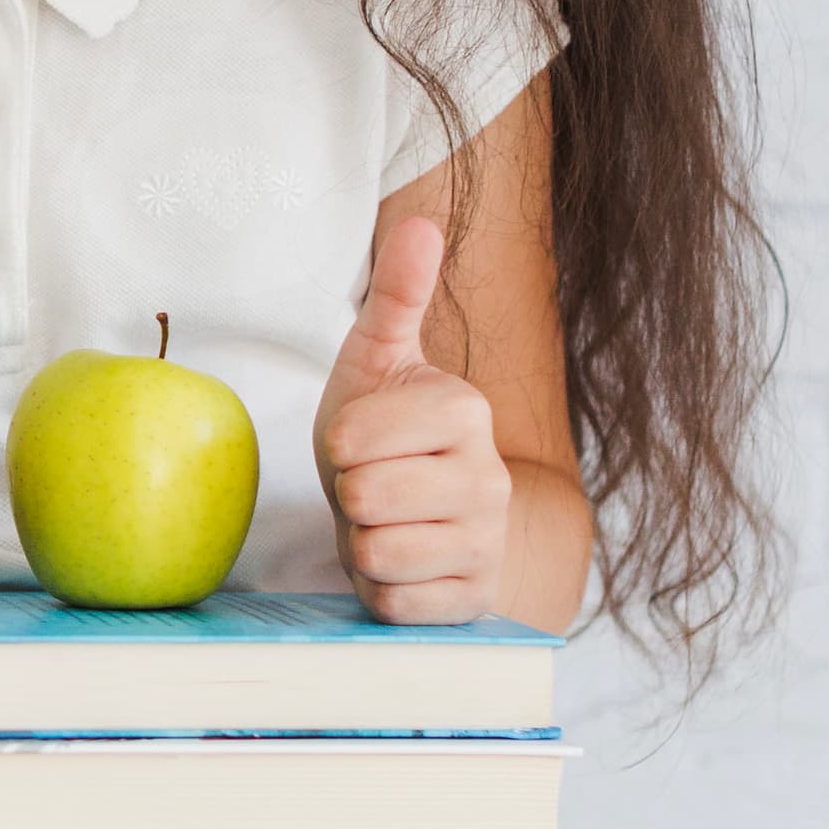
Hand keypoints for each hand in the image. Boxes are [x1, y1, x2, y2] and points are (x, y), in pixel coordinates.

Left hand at [315, 214, 511, 623]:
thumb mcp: (376, 357)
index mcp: (466, 410)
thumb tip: (420, 224)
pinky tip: (401, 563)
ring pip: (378, 554)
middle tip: (370, 485)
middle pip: (363, 498)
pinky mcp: (473, 601)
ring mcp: (488, 544)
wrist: (407, 509)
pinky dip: (381, 589)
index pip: (352, 439)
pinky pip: (396, 604)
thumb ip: (395, 293)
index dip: (338, 443)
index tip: (363, 440)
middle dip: (348, 496)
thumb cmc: (383, 429)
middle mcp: (490, 479)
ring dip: (362, 543)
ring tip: (384, 521)